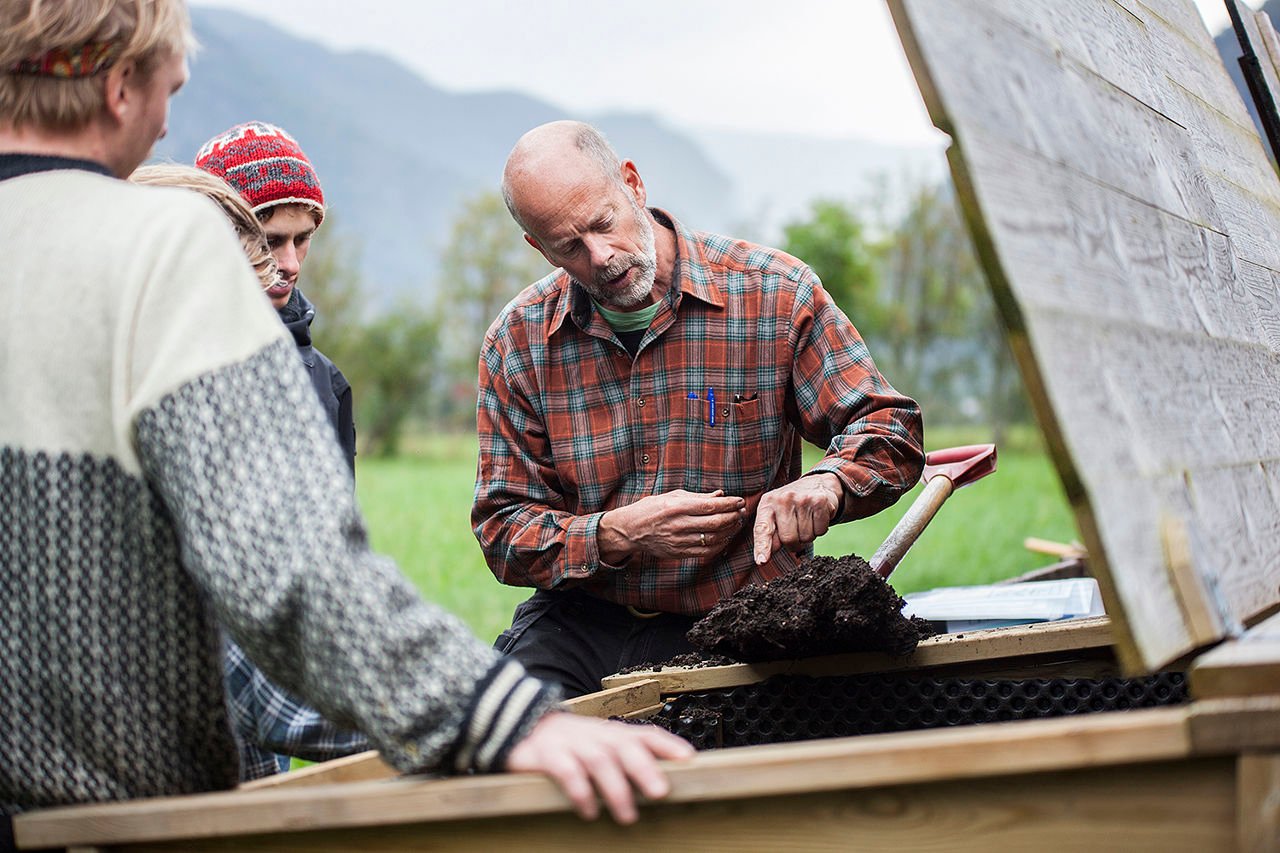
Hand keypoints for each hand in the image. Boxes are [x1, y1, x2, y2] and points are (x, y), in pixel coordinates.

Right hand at [504, 711, 695, 823]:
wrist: (522, 727)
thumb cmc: (573, 744)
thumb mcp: (601, 745)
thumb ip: (628, 758)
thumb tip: (666, 781)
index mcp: (612, 733)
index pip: (644, 734)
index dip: (667, 745)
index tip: (689, 759)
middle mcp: (595, 735)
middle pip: (623, 746)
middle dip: (644, 769)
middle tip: (661, 793)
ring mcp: (570, 743)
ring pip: (598, 761)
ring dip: (616, 789)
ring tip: (628, 816)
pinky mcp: (545, 755)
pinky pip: (565, 771)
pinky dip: (580, 791)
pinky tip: (589, 811)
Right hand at [597, 489, 747, 562]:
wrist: (630, 530)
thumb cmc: (652, 508)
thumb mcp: (672, 496)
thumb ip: (698, 496)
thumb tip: (720, 495)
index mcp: (676, 507)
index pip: (710, 506)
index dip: (729, 504)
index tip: (740, 500)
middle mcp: (678, 524)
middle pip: (715, 522)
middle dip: (732, 517)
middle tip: (741, 512)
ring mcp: (678, 541)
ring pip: (712, 538)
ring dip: (729, 531)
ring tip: (735, 523)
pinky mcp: (678, 553)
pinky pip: (705, 551)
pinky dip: (719, 545)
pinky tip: (725, 537)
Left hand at [752, 473, 842, 564]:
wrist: (817, 484)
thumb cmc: (792, 505)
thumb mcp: (776, 514)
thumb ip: (770, 534)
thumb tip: (764, 557)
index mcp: (767, 504)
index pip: (762, 529)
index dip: (762, 547)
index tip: (761, 561)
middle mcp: (782, 499)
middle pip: (789, 539)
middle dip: (795, 543)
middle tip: (797, 532)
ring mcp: (801, 499)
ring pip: (806, 537)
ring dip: (808, 536)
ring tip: (807, 521)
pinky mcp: (819, 501)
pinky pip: (820, 531)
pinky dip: (820, 529)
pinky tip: (817, 517)